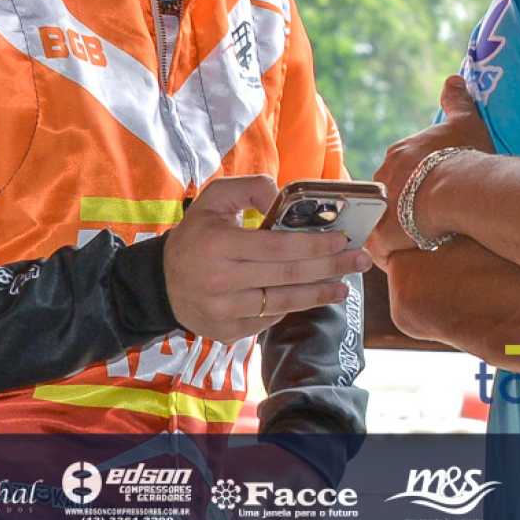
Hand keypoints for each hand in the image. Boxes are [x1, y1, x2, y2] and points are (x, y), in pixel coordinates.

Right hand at [163, 175, 371, 344]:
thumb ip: (252, 187)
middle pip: (288, 276)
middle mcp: (221, 281)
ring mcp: (223, 312)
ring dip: (319, 294)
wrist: (159, 283)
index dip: (314, 244)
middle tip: (361, 261)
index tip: (343, 239)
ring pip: (283, 303)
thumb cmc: (196, 235)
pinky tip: (309, 295)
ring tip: (344, 286)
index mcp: (219, 245)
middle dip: (331, 268)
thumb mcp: (215, 198)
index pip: (278, 247)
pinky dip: (291, 307)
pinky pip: (268, 320)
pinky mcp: (226, 332)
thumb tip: (285, 195)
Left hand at [367, 75, 493, 260]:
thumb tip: (453, 79)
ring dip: (397, 230)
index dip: (416, 181)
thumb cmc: (464, 155)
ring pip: (384, 222)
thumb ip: (457, 101)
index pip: (401, 169)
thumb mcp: (465, 121)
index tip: (432, 190)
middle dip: (404, 205)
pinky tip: (411, 255)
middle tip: (429, 217)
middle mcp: (383, 177)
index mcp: (399, 153)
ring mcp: (379, 207)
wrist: (460, 188)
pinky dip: (393, 252)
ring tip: (421, 239)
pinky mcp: (381, 236)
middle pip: (389, 195)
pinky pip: (382, 248)